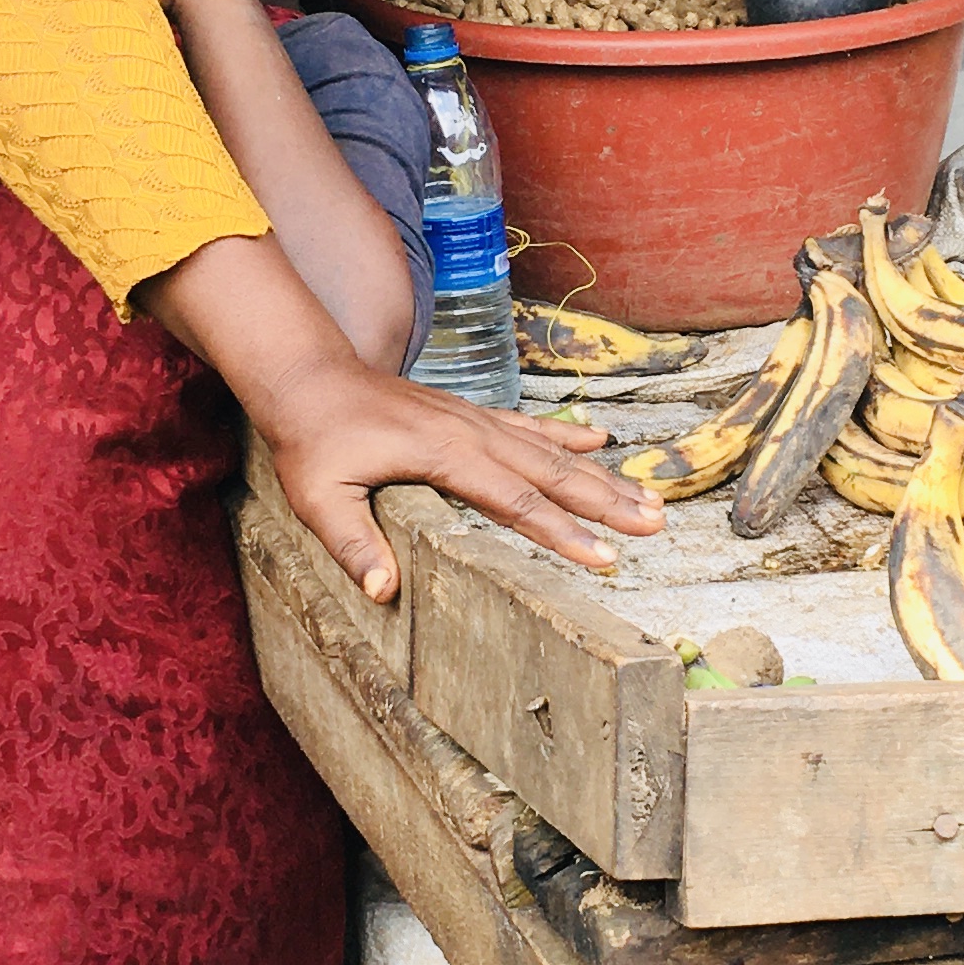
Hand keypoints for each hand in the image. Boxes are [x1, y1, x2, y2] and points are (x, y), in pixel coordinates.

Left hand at [265, 360, 663, 601]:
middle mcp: (471, 432)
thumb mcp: (318, 498)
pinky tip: (600, 438)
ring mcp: (474, 419)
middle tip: (655, 525)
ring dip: (601, 474)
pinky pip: (530, 426)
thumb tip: (383, 590)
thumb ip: (352, 544)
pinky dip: (568, 433)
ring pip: (551, 449)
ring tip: (648, 496)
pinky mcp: (468, 414)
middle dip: (607, 501)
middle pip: (553, 472)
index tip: (605, 559)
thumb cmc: (312, 439)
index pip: (517, 502)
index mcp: (444, 454)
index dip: (563, 534)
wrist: (308, 374)